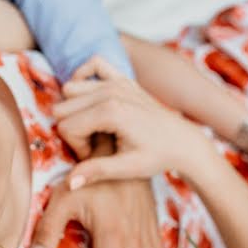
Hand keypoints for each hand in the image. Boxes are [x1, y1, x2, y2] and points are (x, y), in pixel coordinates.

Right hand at [53, 58, 205, 184]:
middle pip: (63, 108)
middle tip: (93, 145)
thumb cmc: (157, 156)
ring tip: (95, 129)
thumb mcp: (127, 168)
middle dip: (73, 129)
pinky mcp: (123, 78)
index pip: (66, 127)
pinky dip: (85, 77)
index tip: (93, 157)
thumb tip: (68, 184)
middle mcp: (111, 91)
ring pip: (70, 90)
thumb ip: (96, 172)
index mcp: (111, 113)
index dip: (76, 146)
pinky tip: (90, 99)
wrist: (183, 142)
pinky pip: (93, 64)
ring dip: (76, 110)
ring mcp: (117, 81)